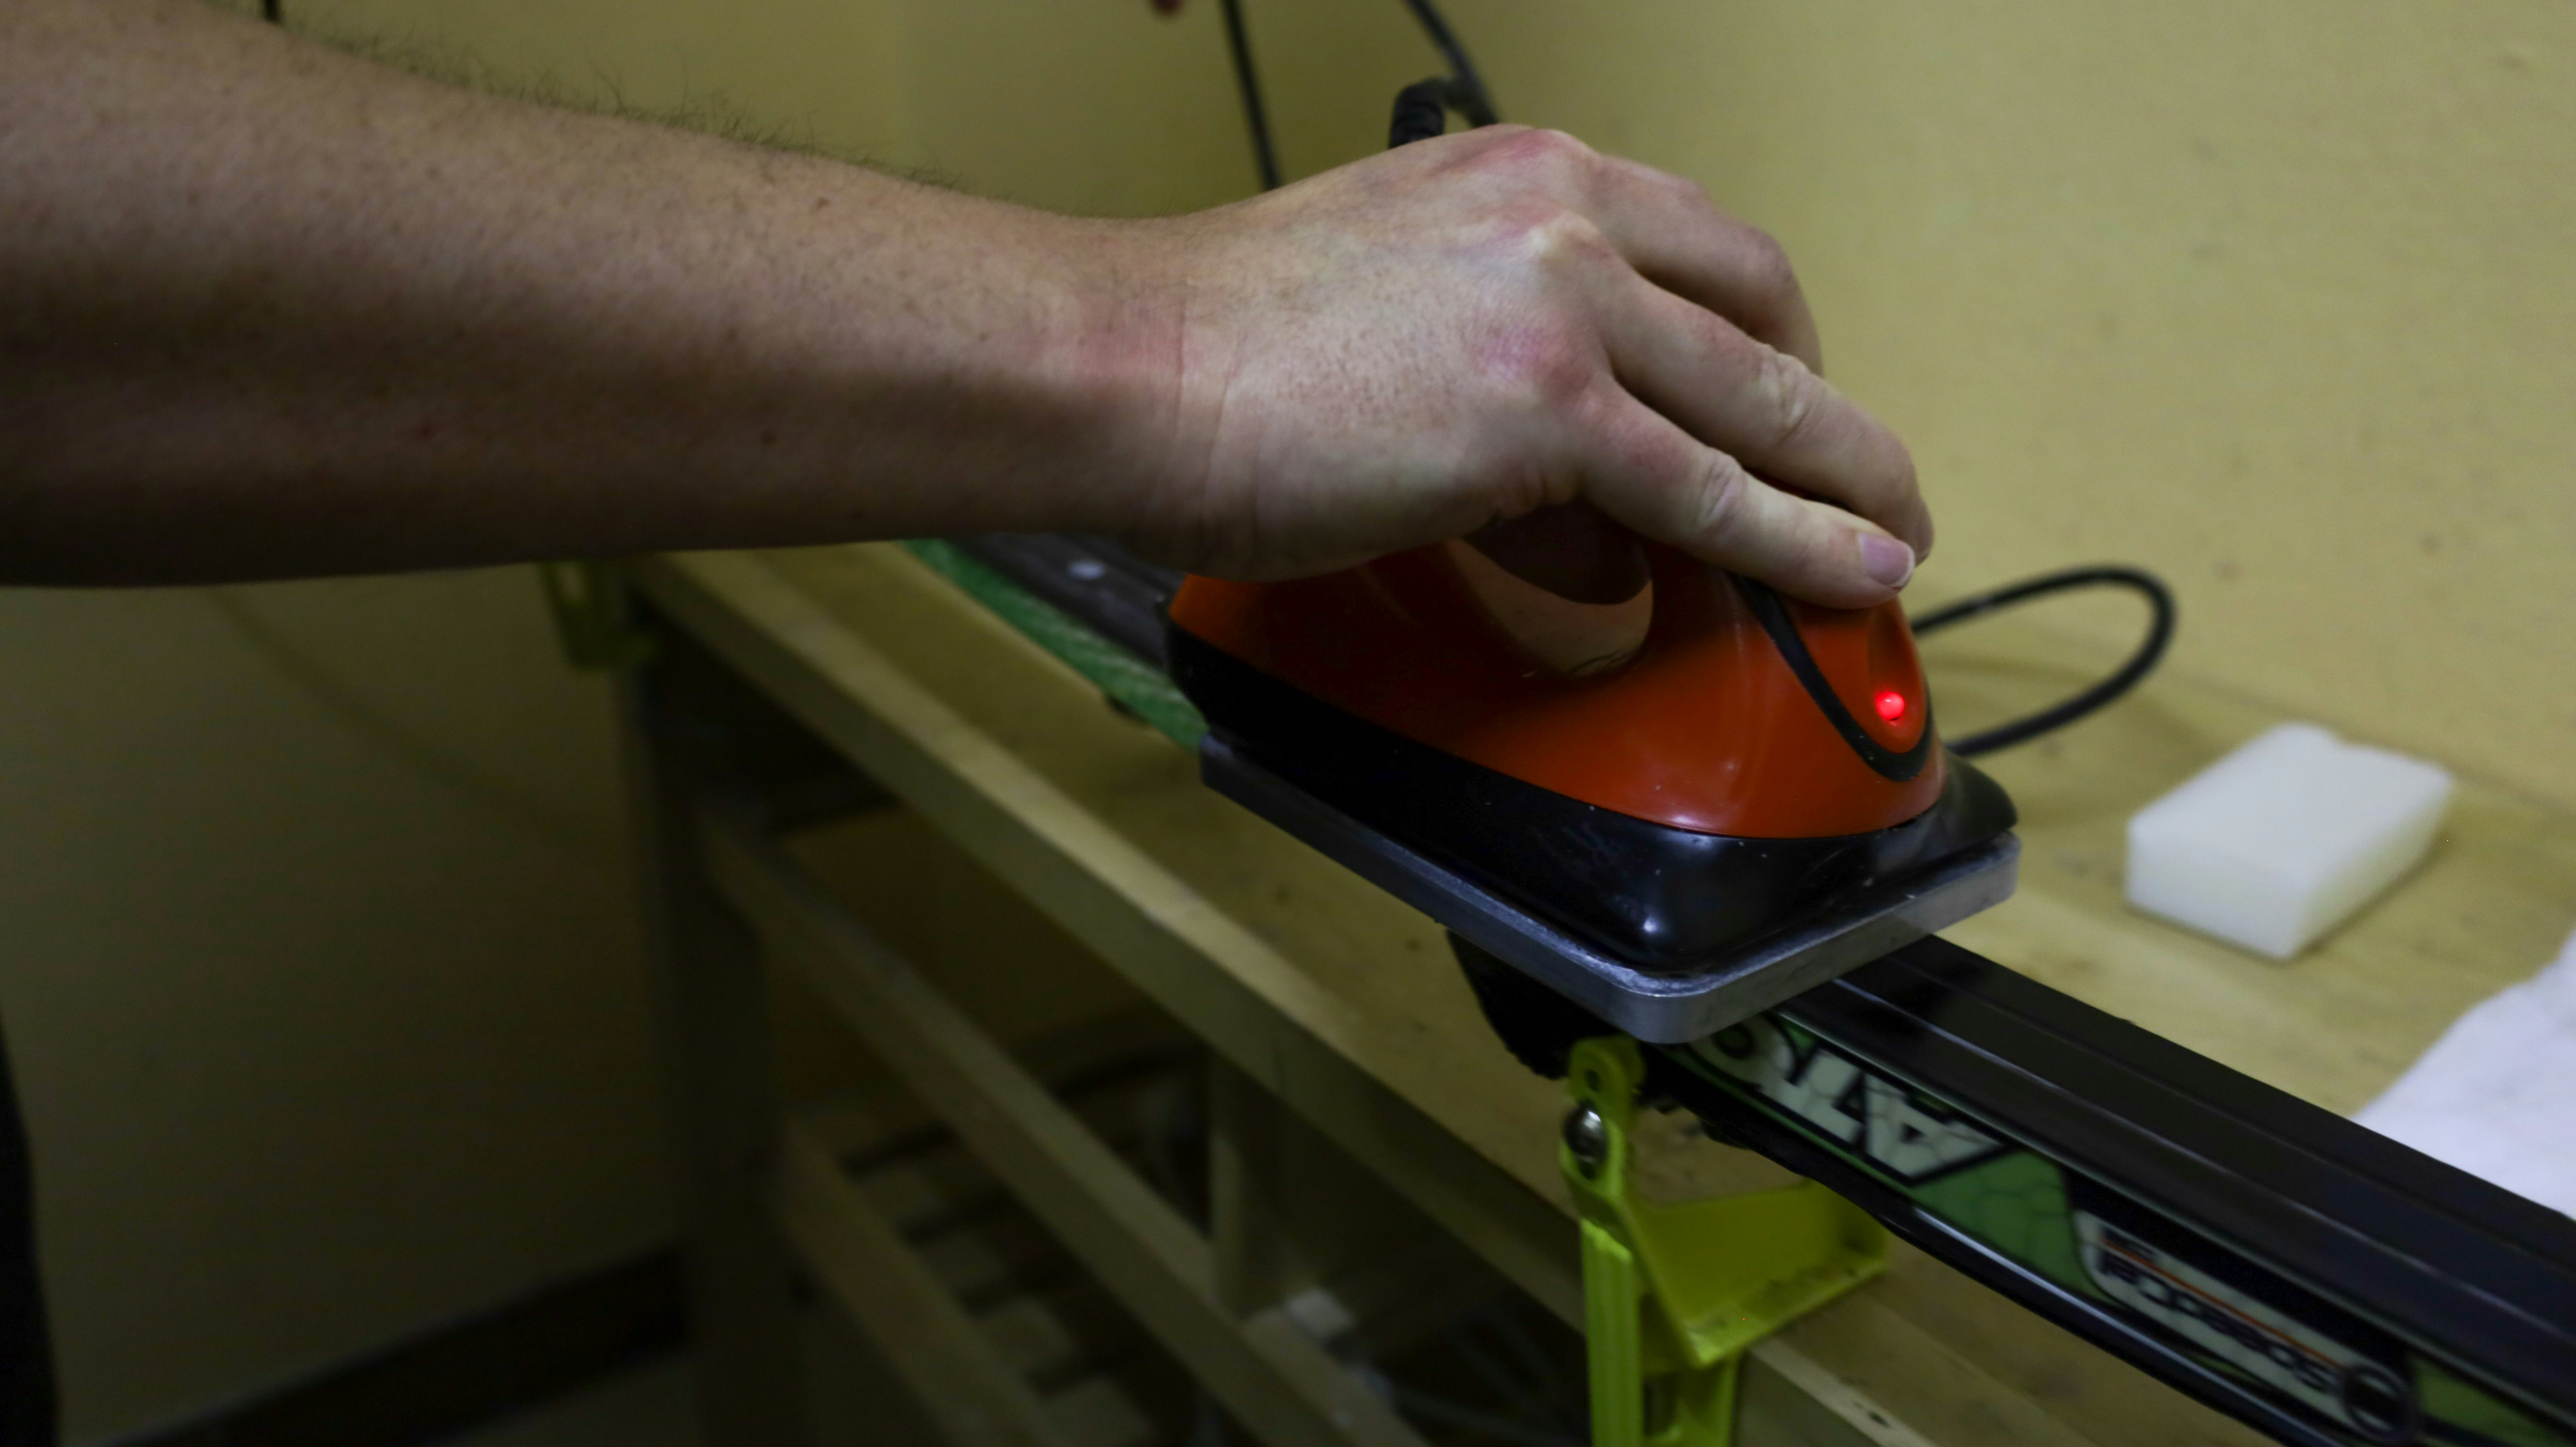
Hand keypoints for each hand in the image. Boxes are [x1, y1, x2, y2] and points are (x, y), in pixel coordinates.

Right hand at [1104, 126, 1928, 607]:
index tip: (1785, 394)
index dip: (1767, 332)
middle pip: (1759, 308)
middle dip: (1821, 405)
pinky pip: (1711, 492)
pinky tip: (1852, 576)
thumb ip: (1507, 388)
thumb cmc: (1222, 349)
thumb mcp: (1393, 313)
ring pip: (1758, 402)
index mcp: (1524, 174)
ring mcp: (1564, 304)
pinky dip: (1800, 542)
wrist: (1130, 367)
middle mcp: (1564, 212)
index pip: (1698, 244)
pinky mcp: (1548, 411)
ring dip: (1843, 482)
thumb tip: (1598, 531)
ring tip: (1889, 547)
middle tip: (1852, 478)